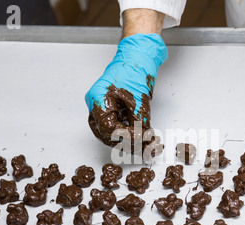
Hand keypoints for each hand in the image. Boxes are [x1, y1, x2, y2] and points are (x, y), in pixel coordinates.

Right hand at [85, 33, 167, 154]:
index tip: (141, 141)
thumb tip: (143, 141)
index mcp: (98, 99)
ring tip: (147, 145)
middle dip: (126, 143)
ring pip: (112, 132)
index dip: (125, 138)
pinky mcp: (112, 107)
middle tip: (145, 149)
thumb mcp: (139, 99)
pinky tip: (143, 136)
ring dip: (129, 140)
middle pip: (107, 133)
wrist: (138, 54)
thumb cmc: (134, 69)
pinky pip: (118, 125)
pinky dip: (130, 132)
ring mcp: (103, 106)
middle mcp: (97, 104)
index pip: (108, 129)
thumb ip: (140, 122)